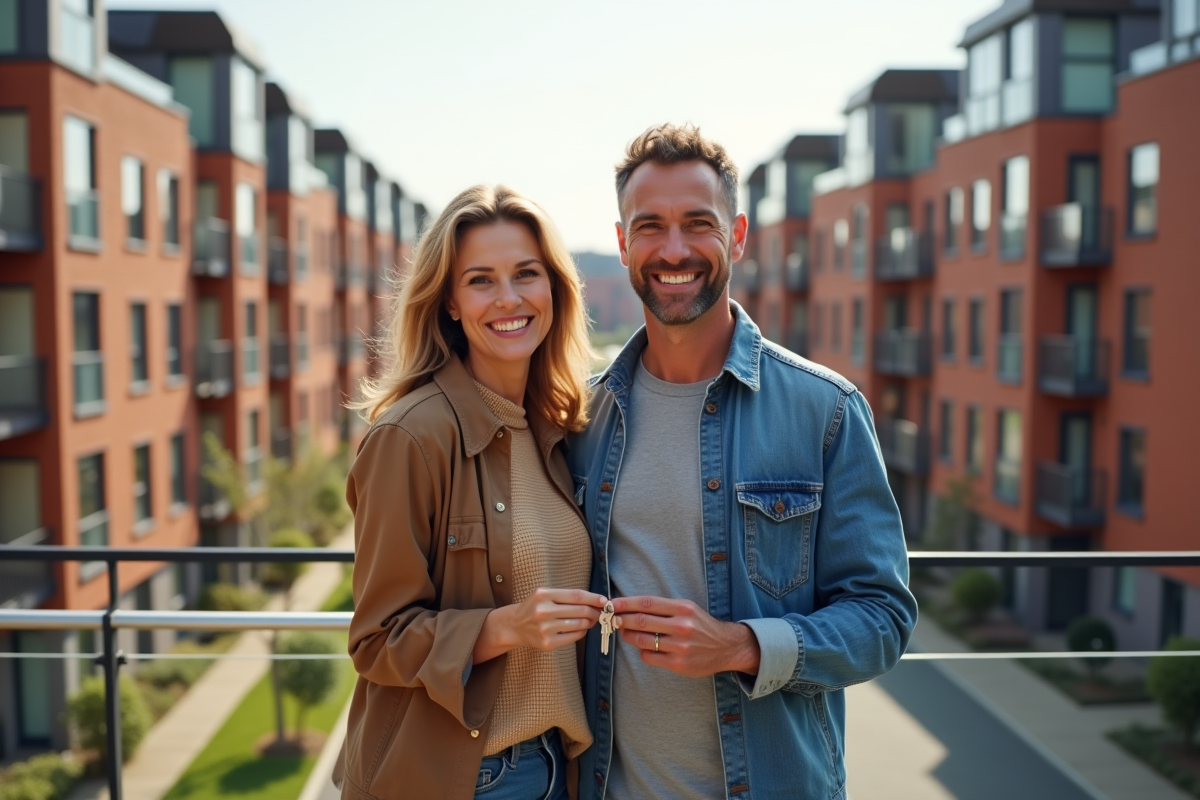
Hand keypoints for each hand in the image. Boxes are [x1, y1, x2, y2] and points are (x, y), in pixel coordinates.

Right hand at [474, 588, 607, 662]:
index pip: (576, 596)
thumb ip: (567, 596)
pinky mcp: (547, 643)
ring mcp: (545, 629)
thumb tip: (596, 601)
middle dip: (595, 611)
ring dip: (589, 622)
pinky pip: (574, 637)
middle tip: (600, 612)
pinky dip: (581, 632)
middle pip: (580, 610)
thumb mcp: (546, 594)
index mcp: (544, 595)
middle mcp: (543, 611)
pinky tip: (579, 628)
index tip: (605, 600)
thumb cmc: (535, 607)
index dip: (594, 598)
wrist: (515, 625)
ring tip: (589, 620)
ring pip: (579, 624)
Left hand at [613, 596, 760, 677]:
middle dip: (622, 619)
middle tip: (611, 618)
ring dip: (627, 635)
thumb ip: (663, 608)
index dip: (626, 603)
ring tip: (624, 632)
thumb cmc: (701, 625)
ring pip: (642, 640)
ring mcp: (680, 647)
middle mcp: (682, 626)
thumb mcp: (687, 609)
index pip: (647, 603)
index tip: (611, 604)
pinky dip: (641, 651)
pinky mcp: (678, 664)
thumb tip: (630, 608)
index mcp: (683, 608)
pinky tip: (642, 647)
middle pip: (641, 621)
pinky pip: (649, 656)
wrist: (725, 647)